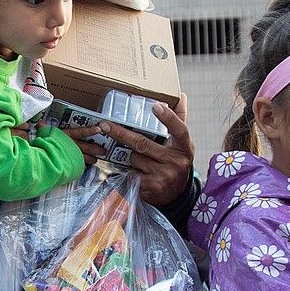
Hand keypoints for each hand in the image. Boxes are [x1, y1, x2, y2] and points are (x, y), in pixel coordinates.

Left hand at [65, 94, 194, 205]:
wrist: (177, 195)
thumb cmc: (175, 162)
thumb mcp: (181, 144)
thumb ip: (179, 120)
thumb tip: (181, 95)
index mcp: (185, 148)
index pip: (179, 130)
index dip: (168, 118)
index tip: (155, 105)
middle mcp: (176, 162)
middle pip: (143, 144)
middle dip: (121, 134)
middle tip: (105, 125)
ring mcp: (164, 176)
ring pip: (134, 158)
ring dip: (130, 156)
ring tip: (139, 160)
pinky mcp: (151, 188)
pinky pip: (130, 173)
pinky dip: (128, 171)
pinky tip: (135, 172)